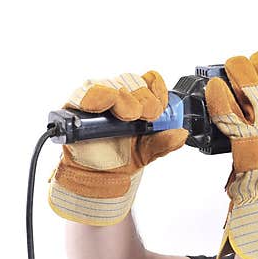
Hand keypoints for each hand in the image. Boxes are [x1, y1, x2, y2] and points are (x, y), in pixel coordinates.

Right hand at [48, 71, 188, 225]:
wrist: (99, 177)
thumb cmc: (122, 157)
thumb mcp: (150, 151)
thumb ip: (165, 142)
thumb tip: (181, 134)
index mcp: (137, 100)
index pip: (149, 81)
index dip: (157, 90)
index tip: (159, 109)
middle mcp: (117, 94)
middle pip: (131, 80)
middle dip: (143, 97)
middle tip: (146, 116)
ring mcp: (96, 97)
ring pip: (110, 83)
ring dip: (122, 98)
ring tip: (128, 116)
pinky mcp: (75, 104)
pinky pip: (85, 93)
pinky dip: (96, 97)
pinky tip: (102, 106)